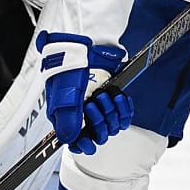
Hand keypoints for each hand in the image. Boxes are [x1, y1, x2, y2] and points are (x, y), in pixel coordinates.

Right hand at [37, 33, 133, 155]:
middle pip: (98, 135)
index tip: (89, 144)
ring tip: (104, 95)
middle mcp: (84, 114)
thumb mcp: (64, 95)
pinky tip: (118, 96)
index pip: (76, 142)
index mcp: (66, 116)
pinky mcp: (114, 99)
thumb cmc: (70, 66)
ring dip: (112, 111)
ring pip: (113, 126)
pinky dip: (124, 107)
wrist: (87, 44)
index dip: (83, 145)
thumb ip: (66, 120)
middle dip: (99, 121)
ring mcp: (100, 107)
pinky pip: (125, 114)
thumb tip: (69, 140)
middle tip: (93, 104)